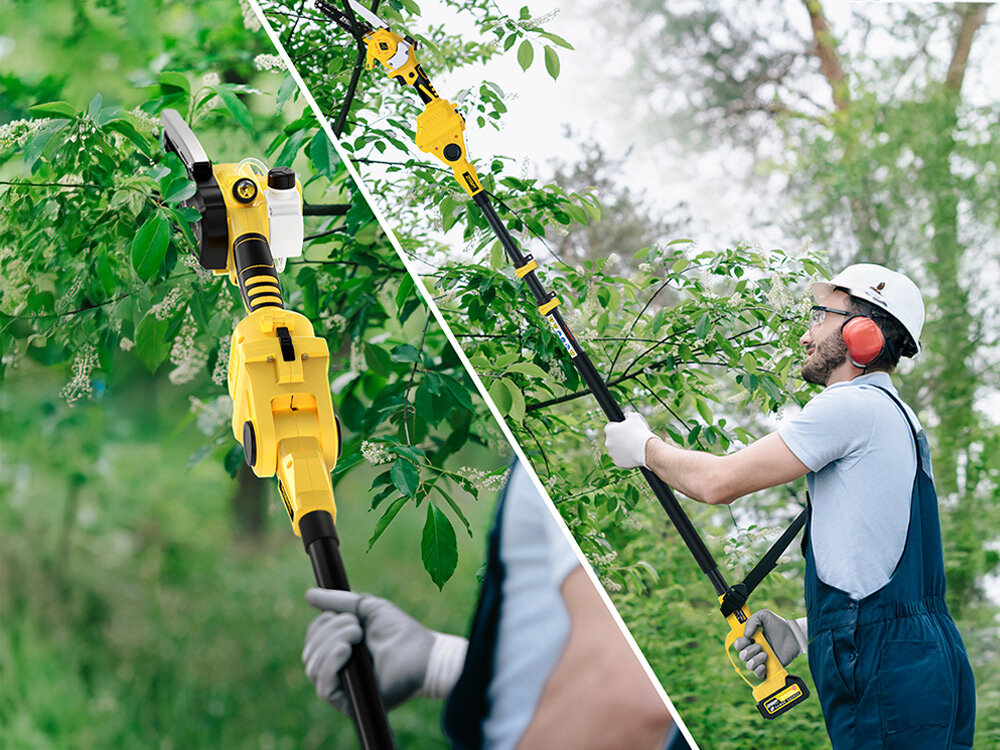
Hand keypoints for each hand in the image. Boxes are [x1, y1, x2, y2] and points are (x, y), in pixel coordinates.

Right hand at [303, 589, 458, 713]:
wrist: (422, 654)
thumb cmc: (399, 632)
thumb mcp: (366, 609)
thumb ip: (339, 602)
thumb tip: (308, 594)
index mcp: (339, 650)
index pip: (312, 640)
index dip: (321, 624)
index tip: (346, 615)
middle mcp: (337, 671)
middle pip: (310, 652)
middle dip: (329, 631)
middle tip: (357, 626)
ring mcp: (342, 688)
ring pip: (313, 667)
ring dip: (332, 643)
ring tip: (357, 634)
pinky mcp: (347, 704)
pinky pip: (323, 686)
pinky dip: (331, 663)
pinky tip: (346, 650)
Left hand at [604, 412, 655, 468]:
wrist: (647, 448)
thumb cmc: (640, 432)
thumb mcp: (635, 417)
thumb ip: (628, 415)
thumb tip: (626, 415)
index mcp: (609, 430)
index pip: (609, 427)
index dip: (617, 427)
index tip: (623, 429)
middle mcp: (608, 442)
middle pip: (612, 440)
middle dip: (619, 439)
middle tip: (630, 439)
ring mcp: (612, 453)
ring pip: (616, 450)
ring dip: (622, 448)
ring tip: (632, 447)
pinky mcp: (618, 462)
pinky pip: (621, 459)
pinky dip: (626, 457)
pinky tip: (633, 454)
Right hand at [733, 609, 806, 679]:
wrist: (794, 636)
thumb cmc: (779, 625)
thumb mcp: (764, 615)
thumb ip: (752, 620)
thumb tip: (746, 635)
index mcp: (750, 639)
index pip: (737, 644)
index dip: (740, 643)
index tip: (749, 639)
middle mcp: (754, 650)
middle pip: (742, 656)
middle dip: (749, 651)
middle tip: (760, 646)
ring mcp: (761, 660)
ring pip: (749, 665)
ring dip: (755, 660)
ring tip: (765, 655)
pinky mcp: (769, 668)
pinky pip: (757, 674)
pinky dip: (758, 671)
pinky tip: (764, 665)